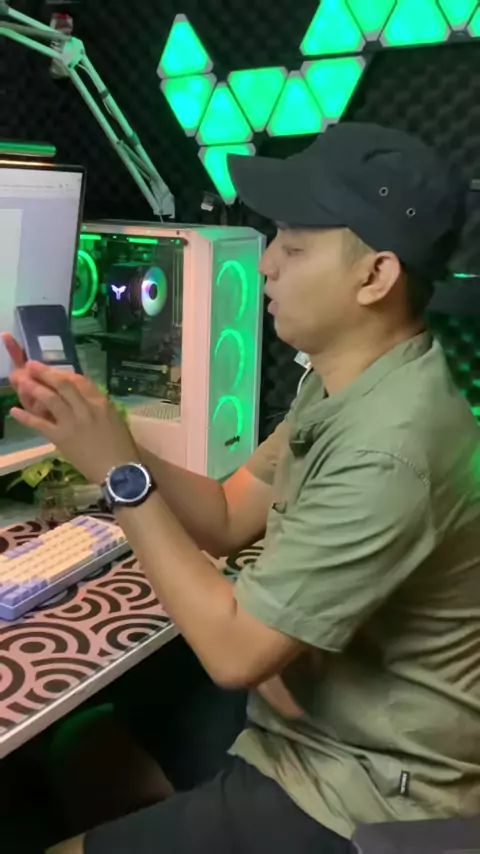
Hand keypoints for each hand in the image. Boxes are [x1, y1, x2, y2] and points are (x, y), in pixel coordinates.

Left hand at [2, 335, 138, 483]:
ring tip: (21, 381)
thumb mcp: (114, 419)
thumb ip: (97, 407)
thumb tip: (80, 400)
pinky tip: (13, 411)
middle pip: (62, 384)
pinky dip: (25, 417)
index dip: (62, 373)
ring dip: (34, 388)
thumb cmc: (122, 447)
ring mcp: (72, 423)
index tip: (53, 372)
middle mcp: (85, 408)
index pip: (79, 381)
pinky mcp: (61, 438)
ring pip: (50, 399)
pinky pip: (40, 424)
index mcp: (101, 402)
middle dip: (45, 372)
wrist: (119, 471)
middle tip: (31, 365)